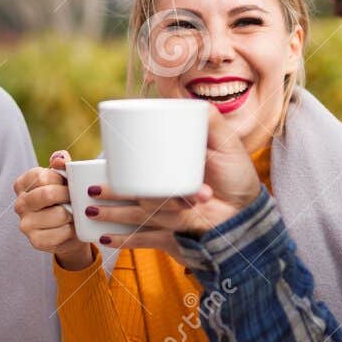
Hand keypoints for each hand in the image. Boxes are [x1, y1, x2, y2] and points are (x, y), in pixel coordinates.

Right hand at [13, 150, 95, 270]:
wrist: (72, 230)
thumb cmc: (66, 200)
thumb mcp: (64, 179)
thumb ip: (62, 165)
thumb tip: (60, 159)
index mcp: (22, 185)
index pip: (42, 176)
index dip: (60, 179)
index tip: (67, 184)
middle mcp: (20, 204)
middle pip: (47, 194)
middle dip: (68, 195)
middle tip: (76, 198)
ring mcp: (25, 224)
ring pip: (58, 214)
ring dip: (72, 214)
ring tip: (75, 213)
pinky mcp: (36, 241)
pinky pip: (61, 232)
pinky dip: (72, 230)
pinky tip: (72, 227)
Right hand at [89, 107, 260, 254]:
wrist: (249, 212)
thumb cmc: (239, 177)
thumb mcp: (226, 143)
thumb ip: (210, 119)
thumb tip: (189, 100)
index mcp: (168, 169)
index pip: (135, 168)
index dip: (111, 174)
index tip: (97, 174)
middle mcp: (164, 191)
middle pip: (130, 193)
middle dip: (110, 197)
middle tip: (92, 194)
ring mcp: (168, 214)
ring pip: (138, 213)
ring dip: (121, 214)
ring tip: (101, 210)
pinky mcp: (173, 233)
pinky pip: (145, 239)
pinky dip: (125, 241)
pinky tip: (104, 239)